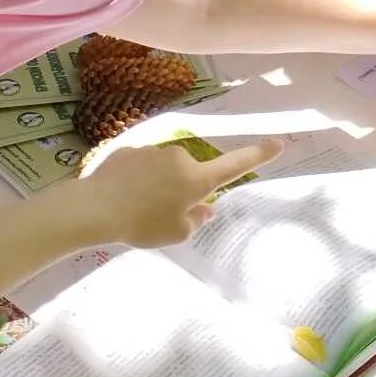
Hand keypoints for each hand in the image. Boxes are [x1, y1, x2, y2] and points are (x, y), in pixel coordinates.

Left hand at [75, 130, 284, 243]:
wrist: (96, 206)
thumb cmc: (143, 223)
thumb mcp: (177, 233)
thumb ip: (196, 219)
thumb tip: (205, 207)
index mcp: (198, 178)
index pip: (236, 164)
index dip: (259, 155)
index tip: (279, 142)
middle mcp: (181, 157)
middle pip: (191, 174)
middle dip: (183, 190)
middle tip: (164, 216)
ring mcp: (154, 151)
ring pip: (164, 171)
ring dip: (158, 186)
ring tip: (136, 211)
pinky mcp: (129, 151)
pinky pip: (141, 168)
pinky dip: (137, 182)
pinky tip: (121, 199)